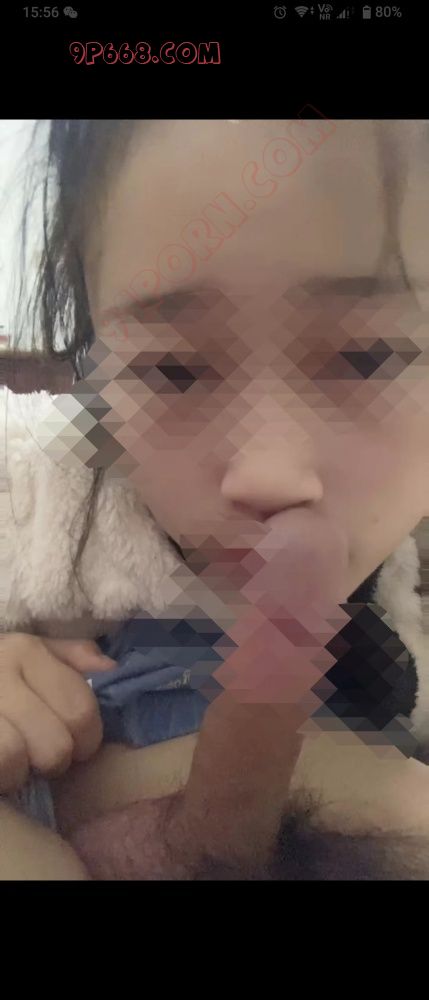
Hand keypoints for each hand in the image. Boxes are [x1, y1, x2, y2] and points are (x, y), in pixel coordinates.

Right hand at [0, 632, 115, 793]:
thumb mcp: (25, 652)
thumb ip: (67, 658)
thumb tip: (108, 669)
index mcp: (24, 650)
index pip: (81, 710)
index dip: (88, 739)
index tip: (77, 744)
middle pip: (56, 745)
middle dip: (54, 760)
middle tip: (40, 755)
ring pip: (18, 762)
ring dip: (19, 773)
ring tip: (13, 762)